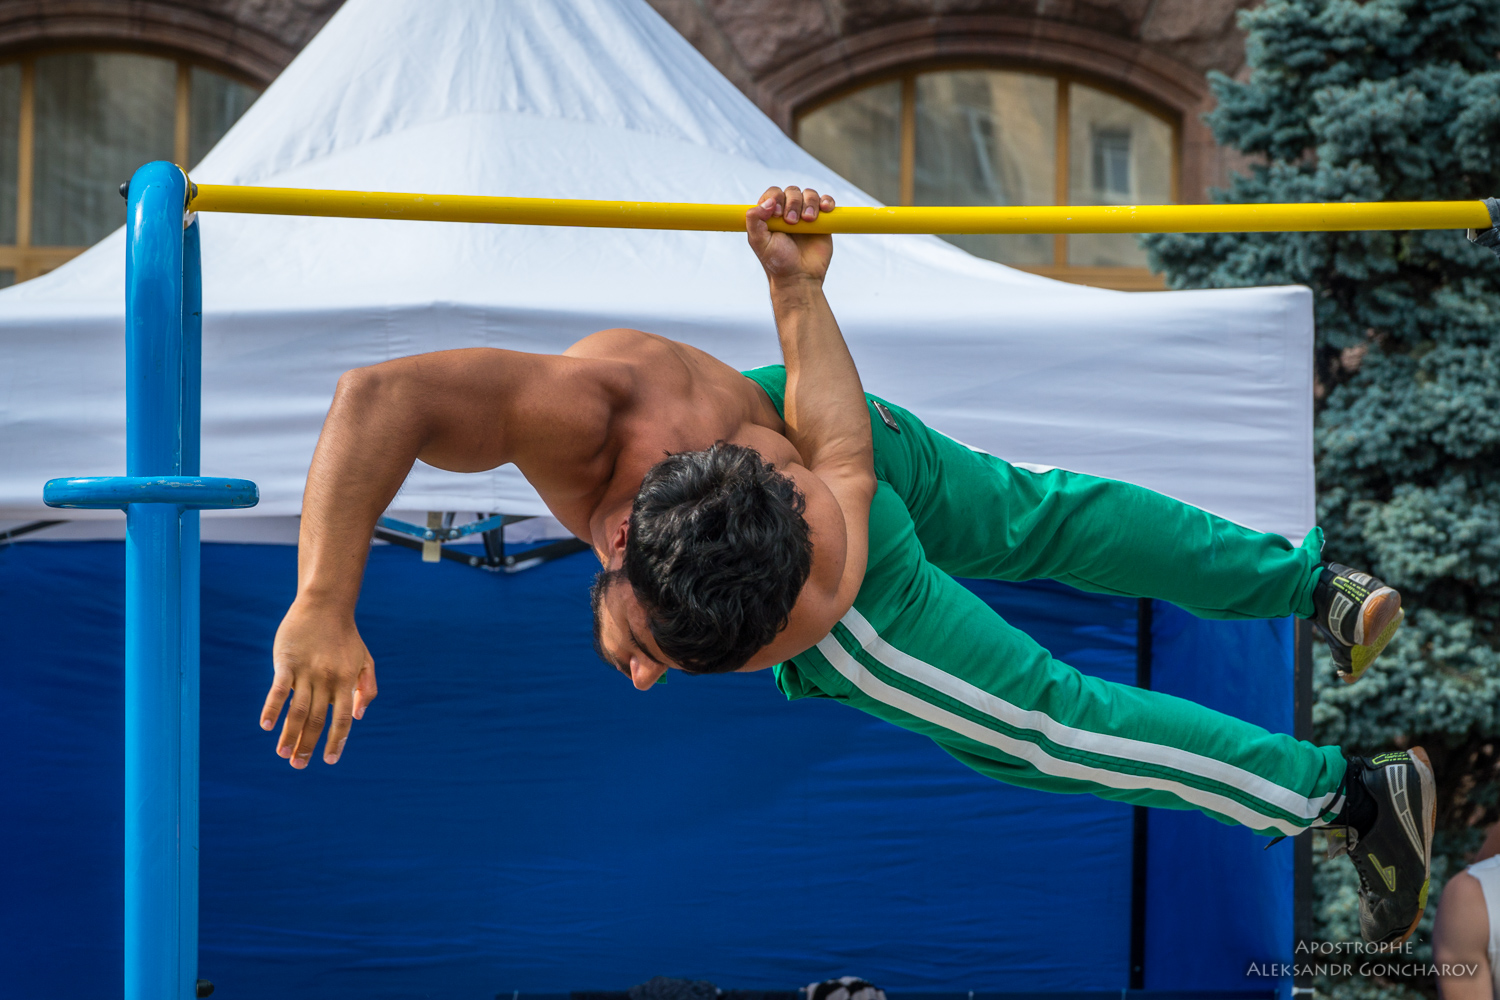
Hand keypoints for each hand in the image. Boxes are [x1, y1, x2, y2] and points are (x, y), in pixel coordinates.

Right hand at [262, 599, 377, 767]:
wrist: (326, 605)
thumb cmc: (346, 637)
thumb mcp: (365, 661)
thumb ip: (366, 689)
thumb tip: (358, 718)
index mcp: (346, 682)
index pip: (342, 719)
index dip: (336, 741)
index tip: (329, 761)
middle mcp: (327, 679)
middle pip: (316, 720)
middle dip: (307, 745)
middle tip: (298, 766)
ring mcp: (306, 671)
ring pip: (297, 710)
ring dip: (289, 735)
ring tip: (283, 754)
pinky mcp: (286, 662)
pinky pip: (278, 690)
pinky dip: (272, 709)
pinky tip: (266, 726)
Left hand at [747, 185, 834, 283]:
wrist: (800, 278)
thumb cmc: (777, 262)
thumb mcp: (759, 242)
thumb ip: (754, 220)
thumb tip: (767, 202)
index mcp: (771, 215)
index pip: (773, 193)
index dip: (776, 198)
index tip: (777, 214)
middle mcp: (788, 212)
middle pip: (792, 192)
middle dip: (793, 203)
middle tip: (792, 222)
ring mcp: (806, 215)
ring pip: (809, 194)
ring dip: (810, 203)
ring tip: (808, 220)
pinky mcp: (823, 221)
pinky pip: (826, 202)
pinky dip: (827, 202)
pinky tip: (826, 210)